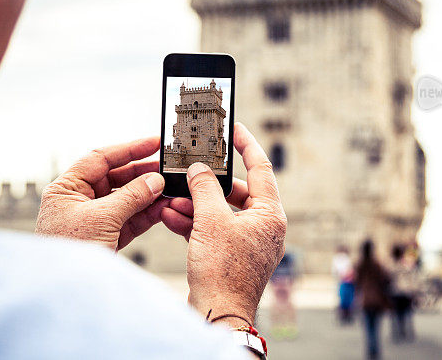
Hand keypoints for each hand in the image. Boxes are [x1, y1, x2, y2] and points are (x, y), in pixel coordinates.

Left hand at [36, 137, 167, 250]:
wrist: (62, 293)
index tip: (153, 143)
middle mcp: (78, 201)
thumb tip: (154, 180)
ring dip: (147, 195)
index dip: (128, 149)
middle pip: (116, 178)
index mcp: (67, 189)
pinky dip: (146, 214)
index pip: (100, 158)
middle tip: (166, 169)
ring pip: (126, 199)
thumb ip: (131, 196)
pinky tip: (162, 208)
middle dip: (142, 174)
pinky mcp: (105, 238)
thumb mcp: (101, 219)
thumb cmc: (67, 254)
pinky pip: (129, 219)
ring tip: (169, 190)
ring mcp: (93, 220)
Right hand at [160, 123, 286, 322]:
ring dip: (195, 203)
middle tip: (190, 169)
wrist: (217, 314)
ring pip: (220, 210)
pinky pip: (212, 229)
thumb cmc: (223, 271)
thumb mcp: (211, 221)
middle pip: (236, 191)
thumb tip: (198, 169)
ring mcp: (247, 241)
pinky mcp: (230, 254)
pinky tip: (170, 215)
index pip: (261, 168)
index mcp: (270, 214)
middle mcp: (263, 226)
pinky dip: (193, 222)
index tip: (234, 128)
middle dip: (208, 183)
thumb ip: (204, 188)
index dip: (246, 145)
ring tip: (171, 198)